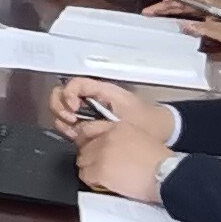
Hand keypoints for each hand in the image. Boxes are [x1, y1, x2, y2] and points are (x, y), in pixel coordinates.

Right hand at [49, 77, 174, 145]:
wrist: (160, 131)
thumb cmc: (146, 119)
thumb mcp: (127, 115)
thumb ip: (101, 116)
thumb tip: (79, 123)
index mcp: (100, 90)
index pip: (73, 83)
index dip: (68, 94)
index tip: (75, 109)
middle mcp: (89, 98)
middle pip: (60, 94)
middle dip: (60, 107)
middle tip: (71, 121)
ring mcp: (86, 111)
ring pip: (60, 109)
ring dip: (61, 120)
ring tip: (74, 132)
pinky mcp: (87, 124)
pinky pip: (68, 123)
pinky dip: (67, 129)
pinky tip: (76, 138)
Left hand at [74, 120, 175, 202]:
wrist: (166, 173)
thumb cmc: (159, 160)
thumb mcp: (139, 138)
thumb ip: (121, 138)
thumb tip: (109, 147)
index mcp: (117, 127)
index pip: (88, 129)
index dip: (87, 141)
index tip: (90, 149)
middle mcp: (106, 137)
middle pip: (84, 147)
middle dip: (89, 158)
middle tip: (98, 166)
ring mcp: (101, 154)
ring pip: (82, 161)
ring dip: (89, 169)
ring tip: (101, 176)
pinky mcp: (100, 171)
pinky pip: (85, 175)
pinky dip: (91, 180)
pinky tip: (102, 183)